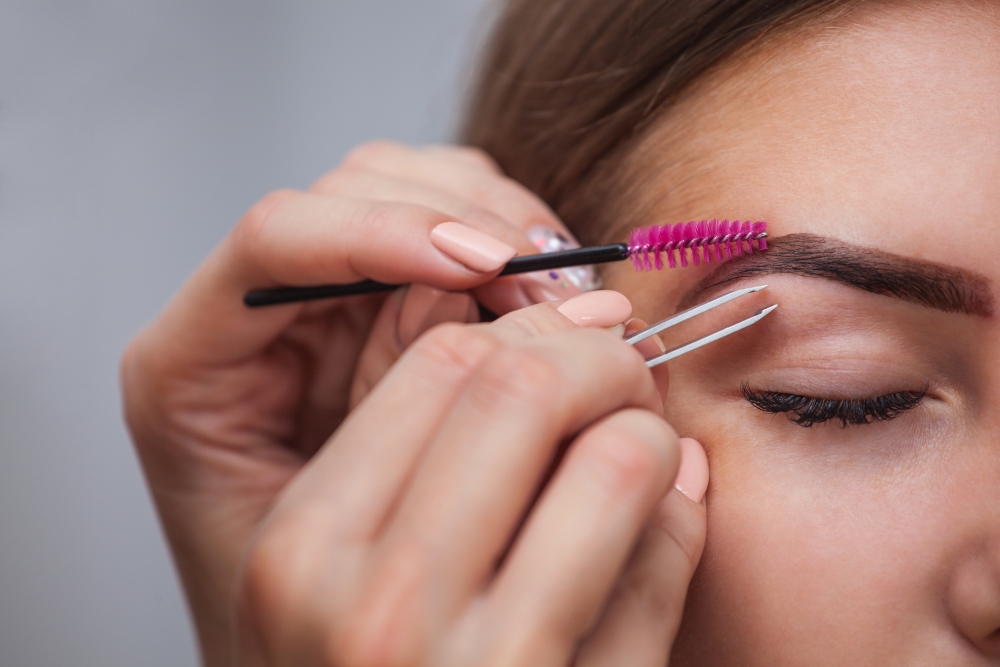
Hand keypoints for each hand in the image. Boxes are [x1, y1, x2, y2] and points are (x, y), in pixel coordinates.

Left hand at [121, 142, 582, 664]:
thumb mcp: (340, 514)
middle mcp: (249, 312)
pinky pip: (445, 222)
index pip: (275, 239)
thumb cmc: (296, 607)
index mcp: (193, 366)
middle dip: (463, 220)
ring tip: (561, 292)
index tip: (484, 265)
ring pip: (407, 183)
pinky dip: (507, 239)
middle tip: (548, 286)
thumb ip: (396, 400)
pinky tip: (546, 291)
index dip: (384, 233)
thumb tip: (494, 285)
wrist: (301, 647)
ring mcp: (317, 296)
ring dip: (496, 221)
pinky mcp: (377, 301)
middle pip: (352, 189)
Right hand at [235, 297, 707, 665]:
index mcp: (300, 552)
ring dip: (649, 433)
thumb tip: (546, 318)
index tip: (561, 342)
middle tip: (619, 375)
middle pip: (524, 386)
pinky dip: (682, 520)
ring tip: (641, 449)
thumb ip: (416, 443)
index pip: (440, 362)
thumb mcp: (339, 575)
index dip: (522, 332)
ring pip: (615, 458)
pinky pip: (668, 560)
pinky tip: (661, 522)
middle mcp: (374, 610)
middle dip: (597, 358)